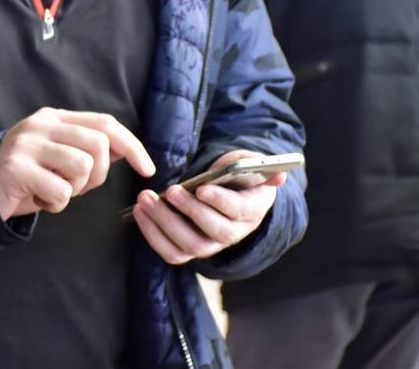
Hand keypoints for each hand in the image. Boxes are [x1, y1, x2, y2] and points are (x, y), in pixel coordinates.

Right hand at [0, 108, 156, 220]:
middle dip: (99, 175)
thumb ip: (88, 148)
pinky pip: (60, 192)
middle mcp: (41, 125)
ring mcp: (26, 145)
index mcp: (54, 117)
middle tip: (77, 187)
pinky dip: (55, 204)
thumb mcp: (59, 155)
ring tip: (53, 190)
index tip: (147, 168)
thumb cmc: (28, 176)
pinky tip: (38, 199)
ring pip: (82, 167)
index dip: (132, 145)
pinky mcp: (15, 169)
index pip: (104, 123)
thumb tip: (128, 149)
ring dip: (74, 190)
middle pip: (98, 144)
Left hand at [132, 149, 285, 264]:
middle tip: (169, 191)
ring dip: (164, 224)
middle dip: (189, 211)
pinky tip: (140, 213)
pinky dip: (153, 235)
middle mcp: (233, 234)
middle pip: (214, 231)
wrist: (229, 195)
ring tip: (145, 200)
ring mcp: (211, 245)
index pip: (237, 211)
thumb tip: (278, 176)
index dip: (219, 201)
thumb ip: (259, 168)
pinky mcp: (190, 250)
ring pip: (189, 246)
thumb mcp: (250, 166)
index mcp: (250, 211)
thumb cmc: (238, 177)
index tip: (201, 188)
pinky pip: (171, 253)